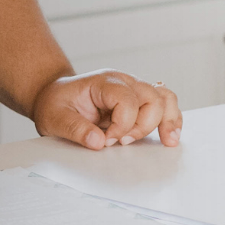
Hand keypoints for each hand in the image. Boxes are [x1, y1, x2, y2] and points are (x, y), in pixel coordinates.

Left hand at [30, 70, 181, 148]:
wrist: (54, 97)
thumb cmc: (55, 104)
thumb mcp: (54, 117)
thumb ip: (75, 129)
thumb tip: (99, 142)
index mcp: (103, 82)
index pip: (126, 100)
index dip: (122, 125)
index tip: (106, 140)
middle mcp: (123, 82)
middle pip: (152, 97)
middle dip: (143, 125)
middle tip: (124, 142)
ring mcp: (133, 90)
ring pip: (164, 98)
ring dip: (168, 120)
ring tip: (168, 140)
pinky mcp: (138, 102)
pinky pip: (164, 105)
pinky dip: (171, 119)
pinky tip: (169, 136)